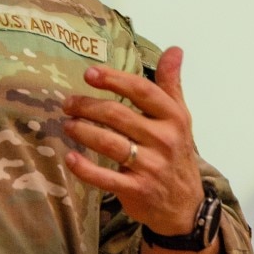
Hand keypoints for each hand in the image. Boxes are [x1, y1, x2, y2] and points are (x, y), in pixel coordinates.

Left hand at [62, 46, 202, 236]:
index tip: (90, 73)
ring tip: (67, 124)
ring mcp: (151, 166)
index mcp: (173, 118)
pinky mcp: (137, 190)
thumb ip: (171, 84)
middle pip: (118, 116)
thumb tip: (175, 49)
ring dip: (83, 131)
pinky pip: (105, 178)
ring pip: (109, 143)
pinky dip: (85, 168)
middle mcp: (164, 140)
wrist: (185, 204)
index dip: (115, 80)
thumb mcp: (180, 118)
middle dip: (88, 106)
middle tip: (68, 103)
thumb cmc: (176, 152)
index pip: (142, 91)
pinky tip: (70, 158)